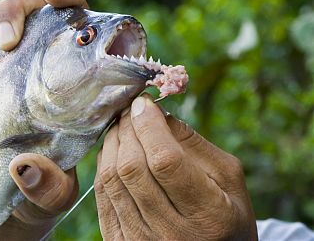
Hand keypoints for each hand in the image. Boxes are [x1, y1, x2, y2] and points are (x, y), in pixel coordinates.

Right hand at [0, 0, 86, 238]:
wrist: (6, 192)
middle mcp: (37, 54)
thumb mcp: (55, 191)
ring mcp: (4, 59)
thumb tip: (25, 168)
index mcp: (71, 70)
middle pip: (25, 8)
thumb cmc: (43, 184)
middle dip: (10, 16)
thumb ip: (50, 185)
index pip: (75, 17)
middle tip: (6, 44)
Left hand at [95, 95, 256, 239]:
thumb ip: (194, 143)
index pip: (165, 161)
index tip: (144, 103)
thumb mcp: (228, 178)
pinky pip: (101, 194)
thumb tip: (156, 114)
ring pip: (111, 178)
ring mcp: (140, 240)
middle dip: (127, 129)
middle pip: (131, 167)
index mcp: (207, 216)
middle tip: (131, 112)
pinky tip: (115, 151)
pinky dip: (104, 164)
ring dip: (112, 143)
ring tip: (123, 127)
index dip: (149, 125)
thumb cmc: (225, 213)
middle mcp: (171, 233)